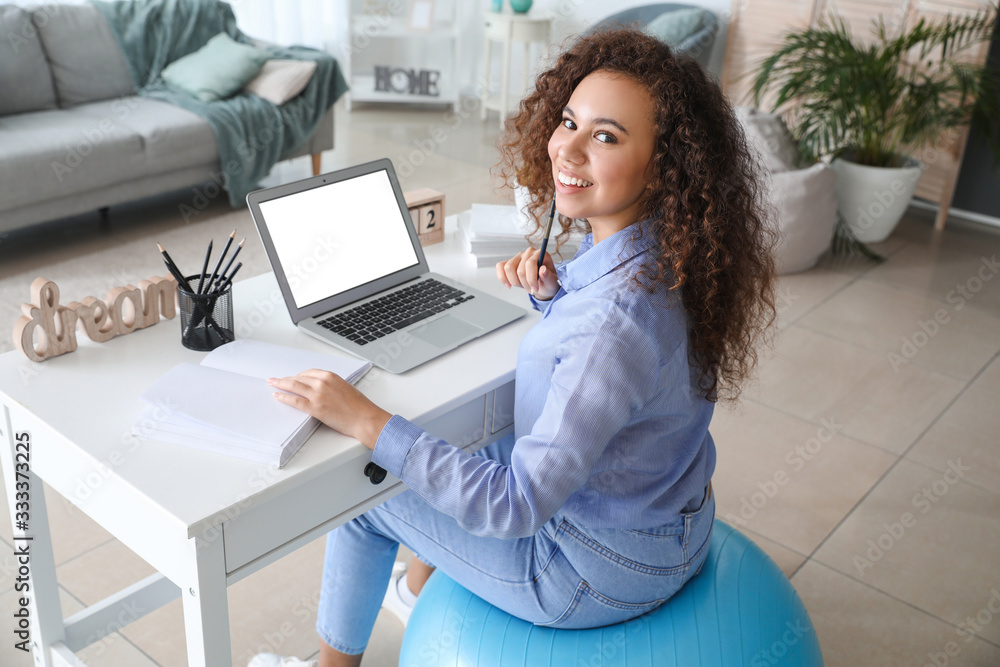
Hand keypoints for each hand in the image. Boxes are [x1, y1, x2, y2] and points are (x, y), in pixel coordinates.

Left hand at [268, 370, 390, 449]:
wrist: (364, 418)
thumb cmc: (359, 406)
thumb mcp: (345, 388)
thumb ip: (331, 386)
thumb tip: (320, 389)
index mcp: (331, 376)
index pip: (308, 373)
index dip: (298, 376)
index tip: (292, 378)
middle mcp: (322, 383)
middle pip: (298, 378)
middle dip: (285, 378)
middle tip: (276, 379)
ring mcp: (317, 395)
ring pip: (293, 386)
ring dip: (280, 384)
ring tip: (272, 384)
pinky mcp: (314, 408)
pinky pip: (295, 400)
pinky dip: (284, 397)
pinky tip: (278, 396)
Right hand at [496, 247, 559, 300]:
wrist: (542, 285)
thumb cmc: (547, 282)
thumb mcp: (552, 282)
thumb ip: (548, 277)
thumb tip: (543, 270)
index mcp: (540, 254)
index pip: (530, 263)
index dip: (531, 279)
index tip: (535, 289)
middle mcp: (529, 252)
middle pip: (519, 270)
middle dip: (524, 283)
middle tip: (531, 288)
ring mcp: (518, 256)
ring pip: (508, 268)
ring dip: (514, 282)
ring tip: (522, 285)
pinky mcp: (509, 262)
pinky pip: (500, 267)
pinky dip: (503, 278)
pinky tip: (509, 285)